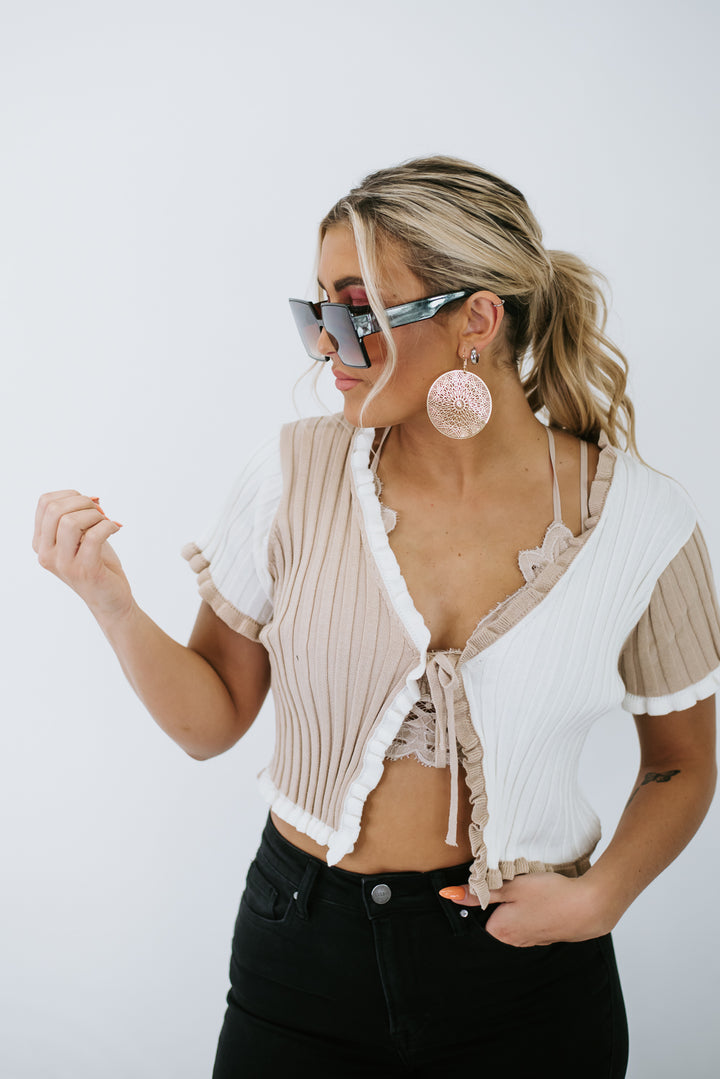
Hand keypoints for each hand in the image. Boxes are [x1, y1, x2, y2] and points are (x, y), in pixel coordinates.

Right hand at [33, 490, 130, 621]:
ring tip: (106, 522)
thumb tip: (92, 497)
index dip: (70, 495)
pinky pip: (94, 536)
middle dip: (83, 502)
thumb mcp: (81, 537)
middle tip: (100, 513)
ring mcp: (64, 564)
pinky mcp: (85, 570)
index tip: (88, 504)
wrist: (109, 599)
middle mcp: (46, 554)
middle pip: (55, 509)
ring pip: (70, 522)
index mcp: (41, 542)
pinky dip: (108, 526)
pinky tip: (115, 529)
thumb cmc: (96, 564)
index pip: (45, 502)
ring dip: (95, 515)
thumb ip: (78, 517)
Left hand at [439, 873, 613, 946]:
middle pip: (493, 918)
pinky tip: (541, 900)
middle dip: (498, 902)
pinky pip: (528, 923)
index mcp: (498, 931)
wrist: (589, 907)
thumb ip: (481, 891)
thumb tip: (448, 894)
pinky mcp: (545, 937)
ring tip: (529, 891)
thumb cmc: (550, 895)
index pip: (476, 914)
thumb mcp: (512, 886)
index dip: (481, 896)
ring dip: (515, 906)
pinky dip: (531, 911)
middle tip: (513, 884)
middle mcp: (512, 942)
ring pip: (512, 919)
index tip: (491, 883)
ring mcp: (530, 941)